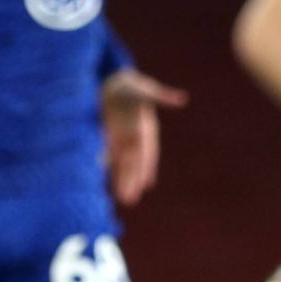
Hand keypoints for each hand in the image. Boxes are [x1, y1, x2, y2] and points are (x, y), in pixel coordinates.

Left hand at [101, 68, 188, 206]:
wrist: (111, 80)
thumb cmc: (129, 84)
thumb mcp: (144, 89)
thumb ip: (160, 96)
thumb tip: (182, 99)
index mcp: (144, 129)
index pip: (145, 153)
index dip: (146, 168)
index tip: (146, 184)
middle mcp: (132, 138)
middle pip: (132, 164)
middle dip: (131, 181)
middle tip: (129, 201)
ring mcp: (119, 140)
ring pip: (120, 165)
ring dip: (121, 181)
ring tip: (122, 200)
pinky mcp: (105, 138)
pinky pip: (104, 156)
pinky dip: (102, 168)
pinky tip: (98, 182)